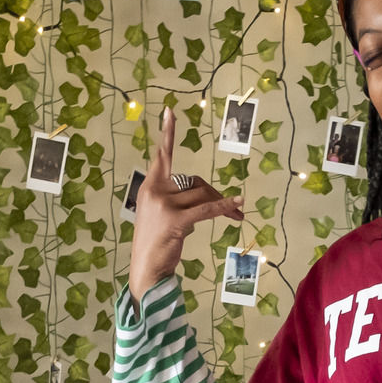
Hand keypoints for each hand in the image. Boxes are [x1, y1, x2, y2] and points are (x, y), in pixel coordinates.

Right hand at [131, 103, 243, 291]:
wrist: (145, 270)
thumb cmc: (155, 244)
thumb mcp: (160, 215)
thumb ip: (176, 199)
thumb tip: (204, 195)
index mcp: (149, 187)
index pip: (161, 156)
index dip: (167, 134)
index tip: (171, 112)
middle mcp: (154, 191)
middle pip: (194, 181)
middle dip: (215, 193)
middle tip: (232, 206)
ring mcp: (164, 205)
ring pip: (202, 196)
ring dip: (221, 205)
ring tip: (235, 215)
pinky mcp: (176, 220)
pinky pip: (206, 209)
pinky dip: (224, 207)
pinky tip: (237, 206)